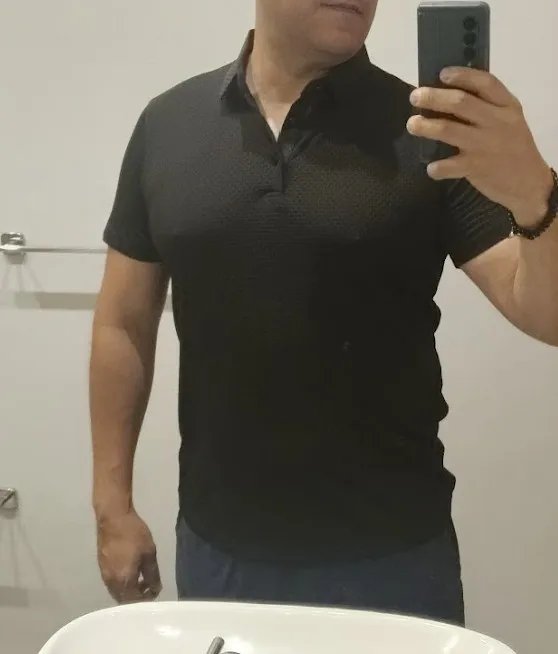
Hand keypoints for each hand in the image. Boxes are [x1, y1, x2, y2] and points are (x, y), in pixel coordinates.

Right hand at [96, 509, 161, 602]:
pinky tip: (130, 570)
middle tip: (149, 585)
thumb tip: (155, 588)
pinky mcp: (101, 566)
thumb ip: (153, 574)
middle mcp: (111, 582)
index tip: (156, 589)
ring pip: (117, 591)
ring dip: (129, 589)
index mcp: (124, 580)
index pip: (135, 601)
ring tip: (141, 577)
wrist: (113, 518)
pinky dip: (122, 582)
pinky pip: (112, 582)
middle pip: (124, 599)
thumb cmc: (134, 534)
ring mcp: (104, 574)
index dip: (147, 598)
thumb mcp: (149, 552)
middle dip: (137, 596)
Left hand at [407, 67, 553, 226]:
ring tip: (412, 124)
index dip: (462, 76)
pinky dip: (436, 167)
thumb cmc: (513, 147)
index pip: (485, 83)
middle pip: (460, 103)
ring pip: (448, 130)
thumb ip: (488, 106)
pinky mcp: (475, 168)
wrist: (529, 183)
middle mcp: (496, 122)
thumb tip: (449, 94)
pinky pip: (449, 166)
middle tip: (415, 96)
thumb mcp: (509, 120)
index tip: (442, 74)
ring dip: (426, 126)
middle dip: (433, 97)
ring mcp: (484, 145)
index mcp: (506, 106)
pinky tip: (430, 167)